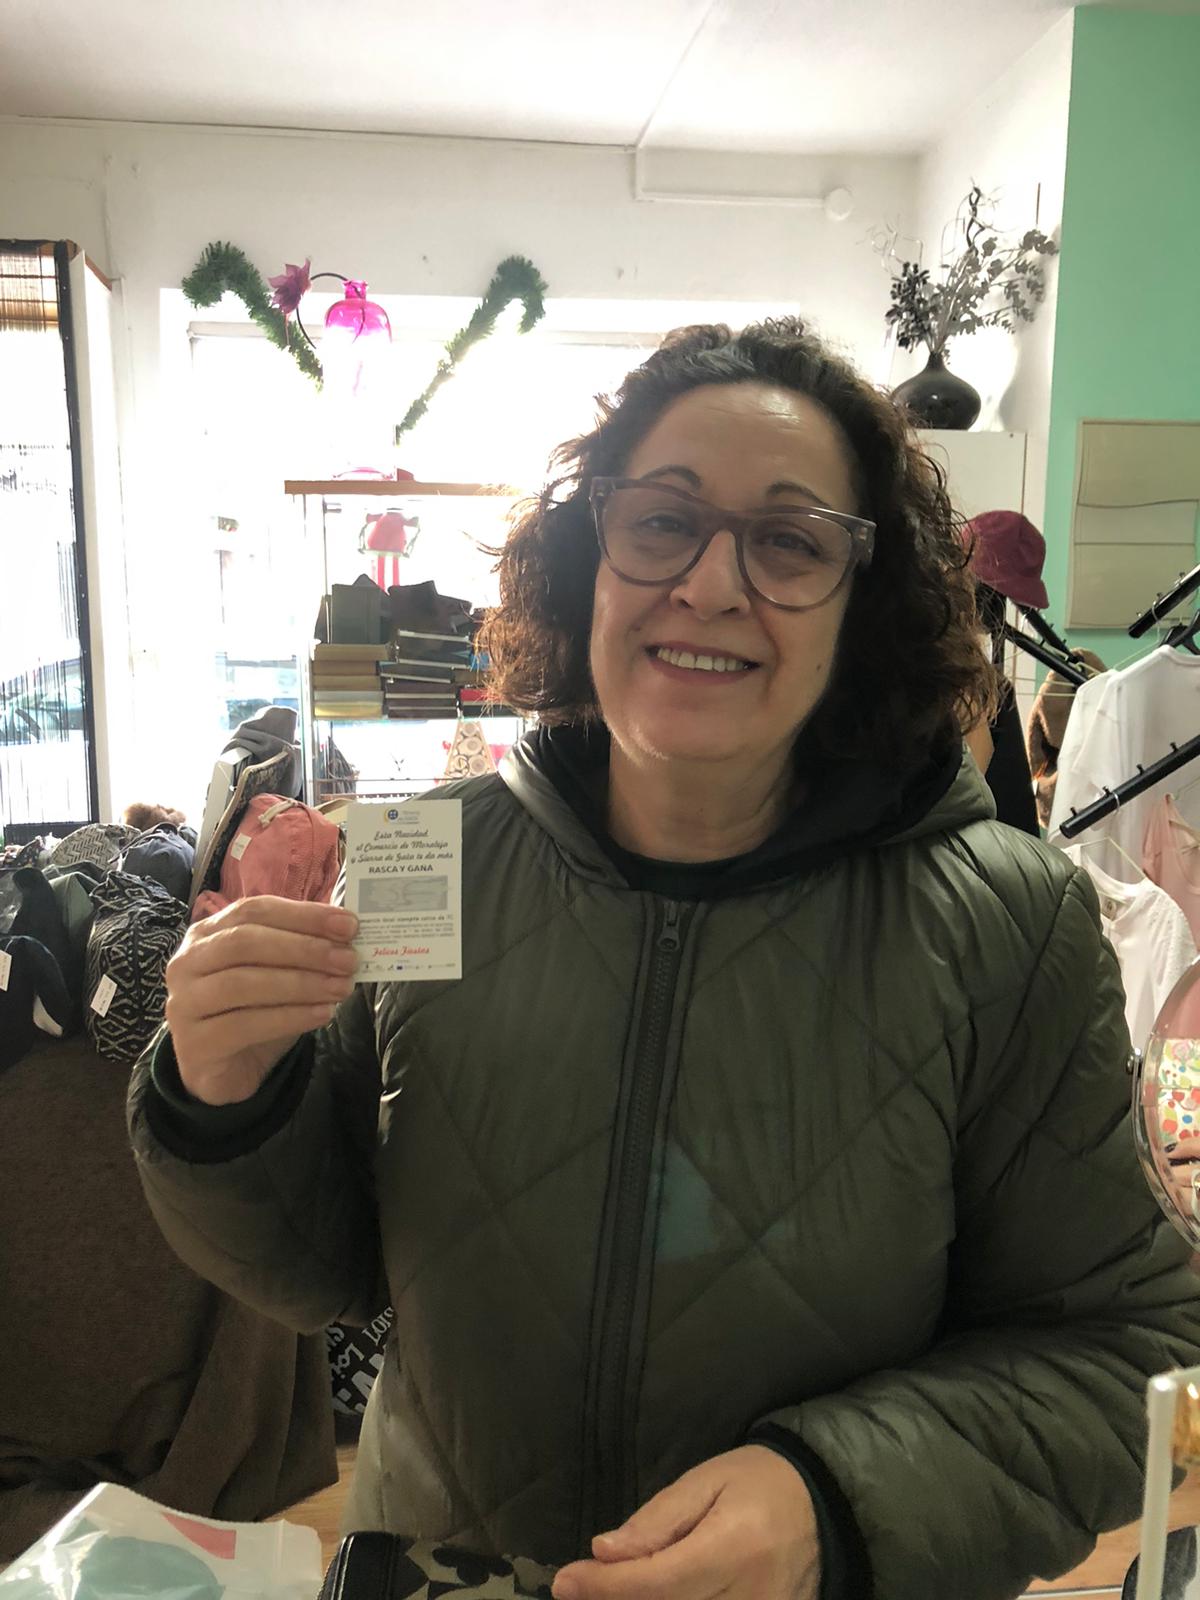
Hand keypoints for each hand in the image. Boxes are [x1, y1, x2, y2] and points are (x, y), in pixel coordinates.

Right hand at [164, 896, 358, 1105]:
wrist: (225, 1072)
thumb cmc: (253, 1013)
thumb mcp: (278, 974)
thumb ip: (302, 951)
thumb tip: (347, 934)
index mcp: (207, 933)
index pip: (254, 910)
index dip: (303, 915)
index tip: (348, 925)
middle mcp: (187, 962)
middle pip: (245, 942)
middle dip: (304, 948)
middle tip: (348, 959)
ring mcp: (183, 1003)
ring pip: (243, 983)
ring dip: (301, 983)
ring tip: (341, 988)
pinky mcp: (193, 1043)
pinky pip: (244, 1025)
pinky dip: (290, 1017)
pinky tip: (323, 1015)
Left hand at [552, 1445, 818, 1599]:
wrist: (826, 1507)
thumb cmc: (760, 1482)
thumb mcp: (707, 1481)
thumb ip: (658, 1521)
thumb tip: (604, 1552)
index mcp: (734, 1548)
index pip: (657, 1583)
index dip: (605, 1588)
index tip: (566, 1581)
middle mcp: (750, 1598)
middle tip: (580, 1589)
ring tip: (611, 1592)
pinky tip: (652, 1599)